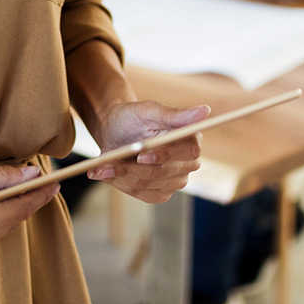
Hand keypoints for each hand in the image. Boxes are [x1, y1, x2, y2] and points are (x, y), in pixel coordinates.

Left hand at [87, 100, 208, 203]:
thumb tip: (205, 111)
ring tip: (98, 169)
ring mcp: (175, 180)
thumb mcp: (149, 110)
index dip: (165, 155)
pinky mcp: (160, 192)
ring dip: (122, 176)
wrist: (116, 130)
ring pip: (149, 184)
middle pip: (163, 172)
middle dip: (133, 168)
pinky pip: (141, 193)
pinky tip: (104, 174)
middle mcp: (188, 163)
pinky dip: (121, 184)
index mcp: (191, 139)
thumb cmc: (133, 117)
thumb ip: (175, 114)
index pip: (188, 151)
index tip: (141, 155)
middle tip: (107, 164)